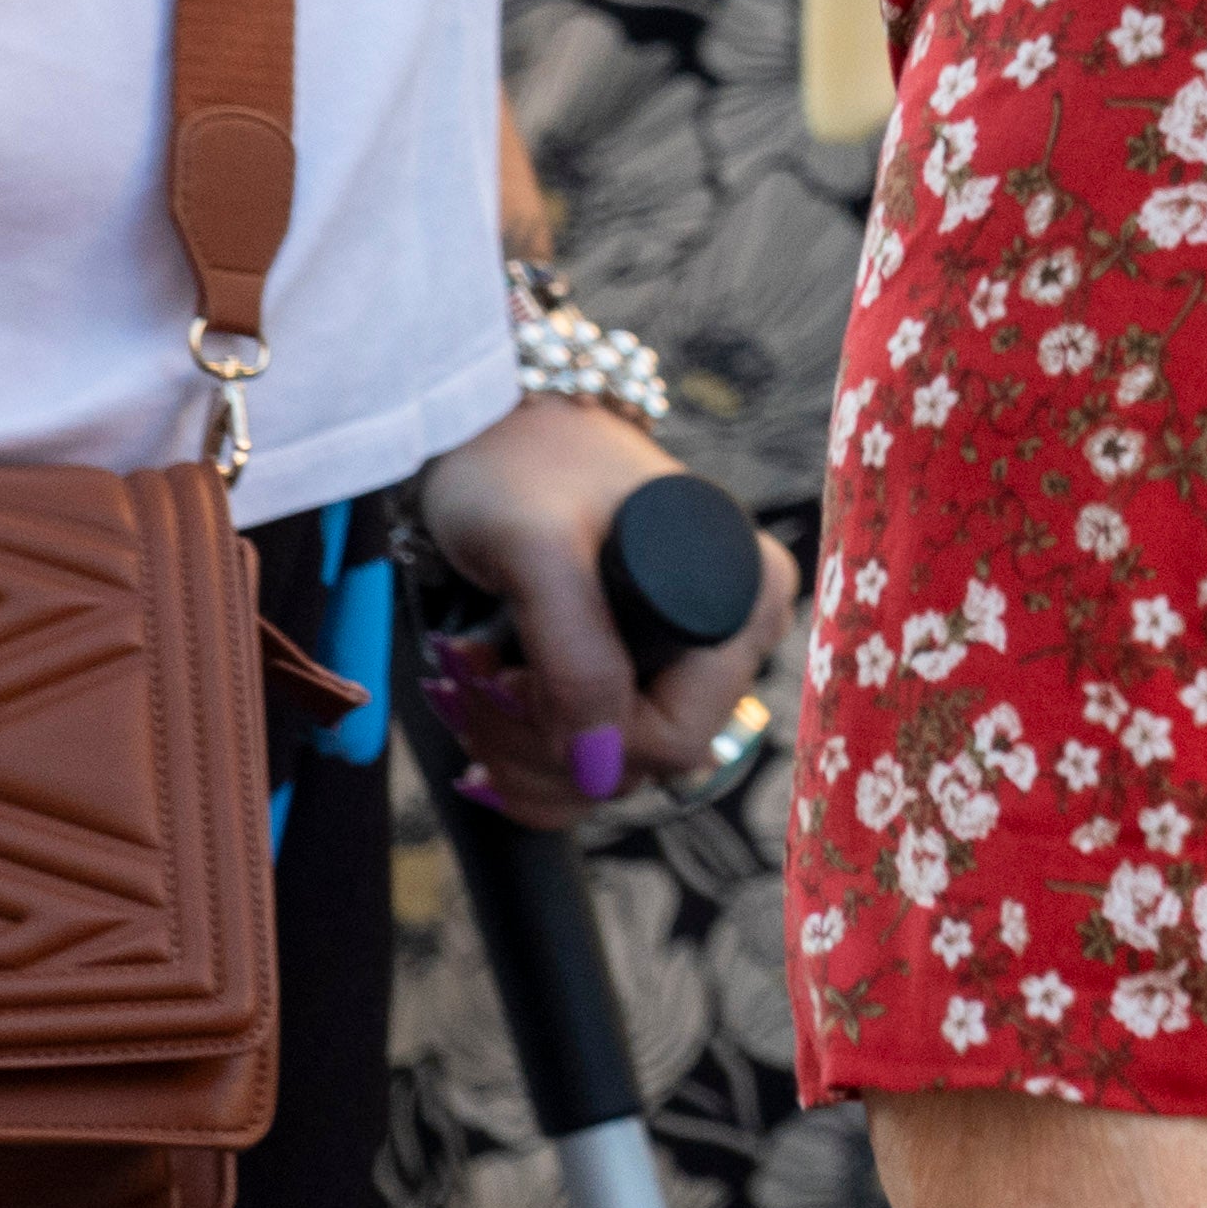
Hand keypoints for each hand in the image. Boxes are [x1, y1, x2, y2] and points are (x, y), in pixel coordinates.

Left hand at [406, 395, 783, 831]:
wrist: (491, 430)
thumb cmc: (518, 471)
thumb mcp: (539, 552)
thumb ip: (578, 658)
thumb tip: (602, 770)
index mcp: (743, 607)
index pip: (671, 739)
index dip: (575, 733)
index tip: (502, 671)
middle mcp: (730, 644)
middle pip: (635, 767)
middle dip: (529, 741)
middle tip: (464, 667)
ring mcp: (686, 666)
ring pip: (603, 777)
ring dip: (511, 749)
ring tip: (463, 673)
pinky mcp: (640, 674)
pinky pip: (588, 764)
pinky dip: (518, 754)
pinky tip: (478, 707)